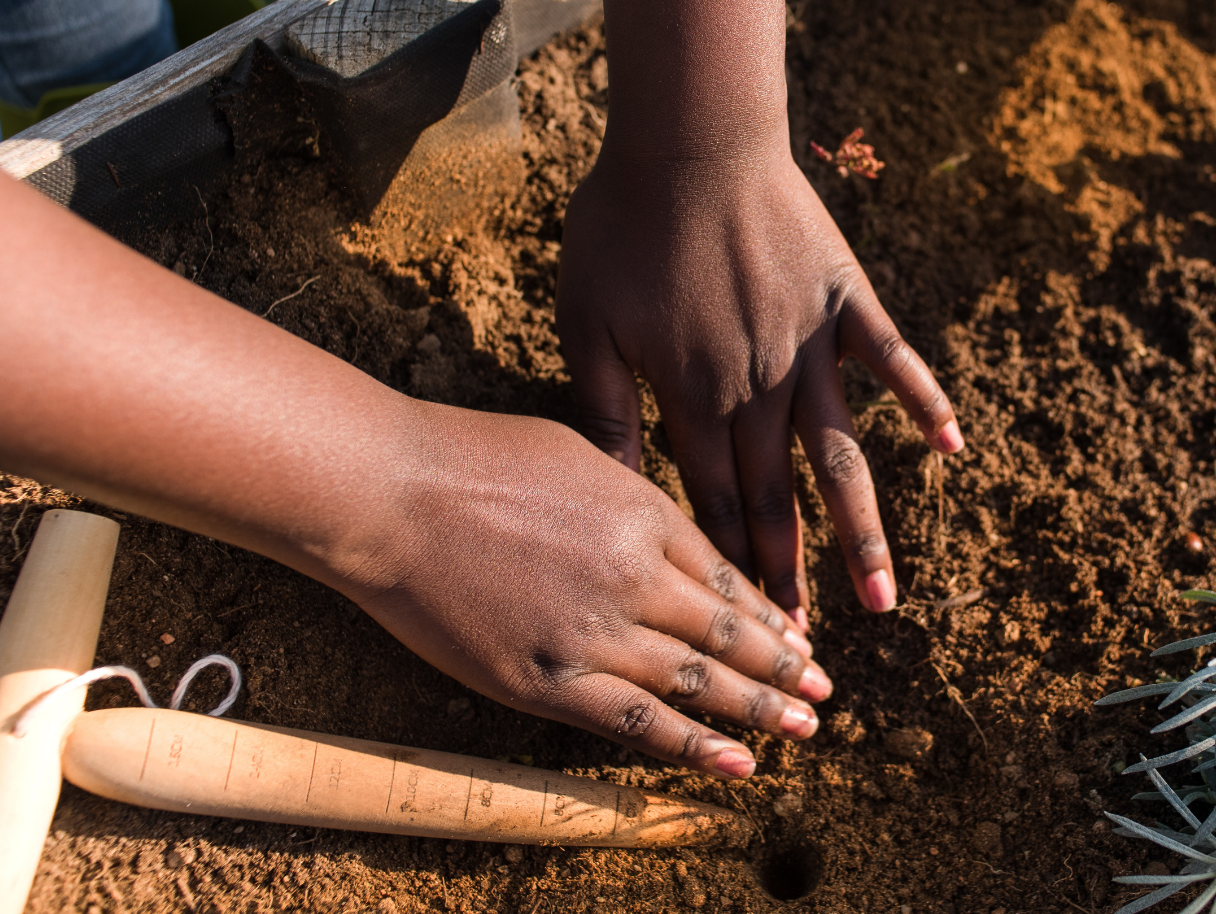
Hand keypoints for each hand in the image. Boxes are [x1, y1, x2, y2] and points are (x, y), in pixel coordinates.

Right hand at [335, 405, 831, 777]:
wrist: (391, 494)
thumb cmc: (471, 459)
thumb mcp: (577, 453)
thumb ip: (632, 499)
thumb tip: (668, 532)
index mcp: (645, 513)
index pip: (725, 578)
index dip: (768, 614)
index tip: (800, 639)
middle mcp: (635, 577)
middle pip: (727, 633)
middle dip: (783, 666)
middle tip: (824, 691)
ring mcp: (594, 633)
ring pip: (697, 681)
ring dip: (757, 708)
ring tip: (802, 728)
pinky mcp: (547, 681)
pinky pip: (636, 722)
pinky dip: (693, 745)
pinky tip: (738, 762)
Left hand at [557, 151, 960, 622]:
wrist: (688, 137)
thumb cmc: (622, 222)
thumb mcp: (585, 319)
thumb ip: (601, 408)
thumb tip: (610, 488)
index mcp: (692, 397)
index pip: (710, 504)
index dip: (725, 570)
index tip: (740, 629)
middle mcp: (759, 387)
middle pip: (774, 498)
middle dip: (787, 576)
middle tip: (803, 646)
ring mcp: (809, 346)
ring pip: (840, 457)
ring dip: (861, 532)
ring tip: (883, 599)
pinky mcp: (846, 299)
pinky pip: (893, 361)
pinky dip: (925, 403)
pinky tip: (952, 450)